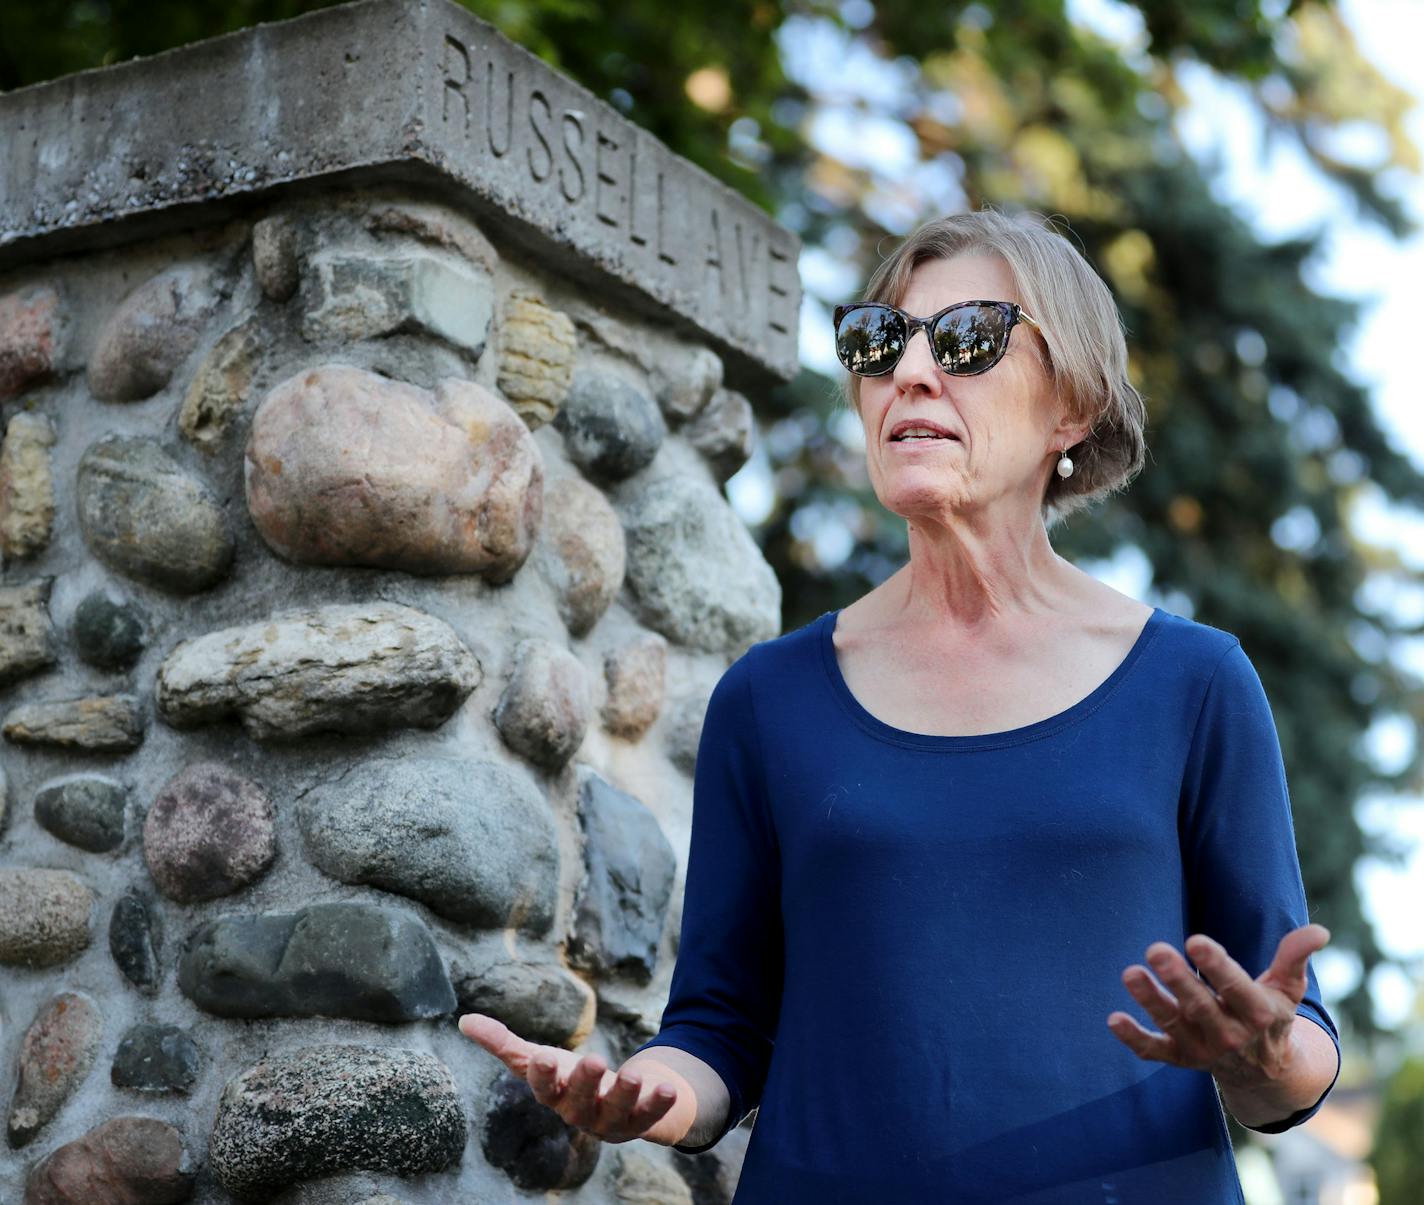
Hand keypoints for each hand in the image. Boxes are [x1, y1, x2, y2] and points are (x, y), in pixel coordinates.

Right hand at [457, 1012, 682, 1143]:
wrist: (614, 1103)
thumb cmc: (567, 1079)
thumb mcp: (538, 1059)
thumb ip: (503, 1044)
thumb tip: (464, 1021)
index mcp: (553, 1095)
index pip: (542, 1088)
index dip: (543, 1075)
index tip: (543, 1056)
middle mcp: (579, 1112)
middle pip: (579, 1102)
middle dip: (585, 1082)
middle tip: (593, 1060)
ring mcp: (610, 1120)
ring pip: (616, 1111)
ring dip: (624, 1094)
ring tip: (632, 1075)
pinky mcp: (639, 1121)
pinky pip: (650, 1116)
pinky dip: (660, 1104)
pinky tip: (668, 1089)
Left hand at [1106, 923, 1330, 1090]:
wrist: (1264, 1072)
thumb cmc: (1271, 1014)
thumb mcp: (1287, 988)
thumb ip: (1295, 957)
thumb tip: (1319, 931)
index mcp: (1258, 1014)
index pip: (1237, 988)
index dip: (1217, 966)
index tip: (1195, 940)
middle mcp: (1230, 1034)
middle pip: (1200, 1006)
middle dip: (1178, 979)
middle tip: (1155, 949)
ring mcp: (1203, 1049)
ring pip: (1173, 1024)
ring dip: (1150, 1000)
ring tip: (1130, 973)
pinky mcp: (1180, 1058)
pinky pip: (1155, 1051)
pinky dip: (1135, 1039)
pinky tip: (1114, 1019)